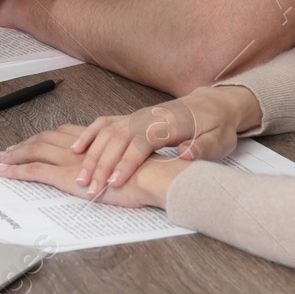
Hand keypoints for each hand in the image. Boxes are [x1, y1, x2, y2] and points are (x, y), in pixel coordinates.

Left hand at [0, 124, 187, 207]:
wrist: (158, 175)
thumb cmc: (153, 172)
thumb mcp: (136, 161)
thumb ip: (122, 160)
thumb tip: (116, 170)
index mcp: (99, 137)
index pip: (64, 133)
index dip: (46, 136)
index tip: (33, 141)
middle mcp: (83, 144)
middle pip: (46, 137)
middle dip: (26, 144)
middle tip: (9, 151)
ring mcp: (73, 159)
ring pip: (37, 150)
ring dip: (17, 156)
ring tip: (2, 162)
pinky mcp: (69, 175)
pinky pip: (36, 171)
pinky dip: (19, 172)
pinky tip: (7, 174)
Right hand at [62, 85, 256, 193]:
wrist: (213, 105)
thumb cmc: (215, 126)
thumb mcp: (219, 140)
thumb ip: (202, 148)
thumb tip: (185, 154)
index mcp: (168, 124)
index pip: (141, 144)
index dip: (126, 163)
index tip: (115, 182)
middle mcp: (147, 118)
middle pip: (117, 140)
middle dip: (101, 165)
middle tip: (90, 188)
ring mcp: (136, 116)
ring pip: (106, 133)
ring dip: (90, 155)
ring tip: (80, 178)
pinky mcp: (130, 118)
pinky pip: (104, 124)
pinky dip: (88, 135)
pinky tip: (75, 149)